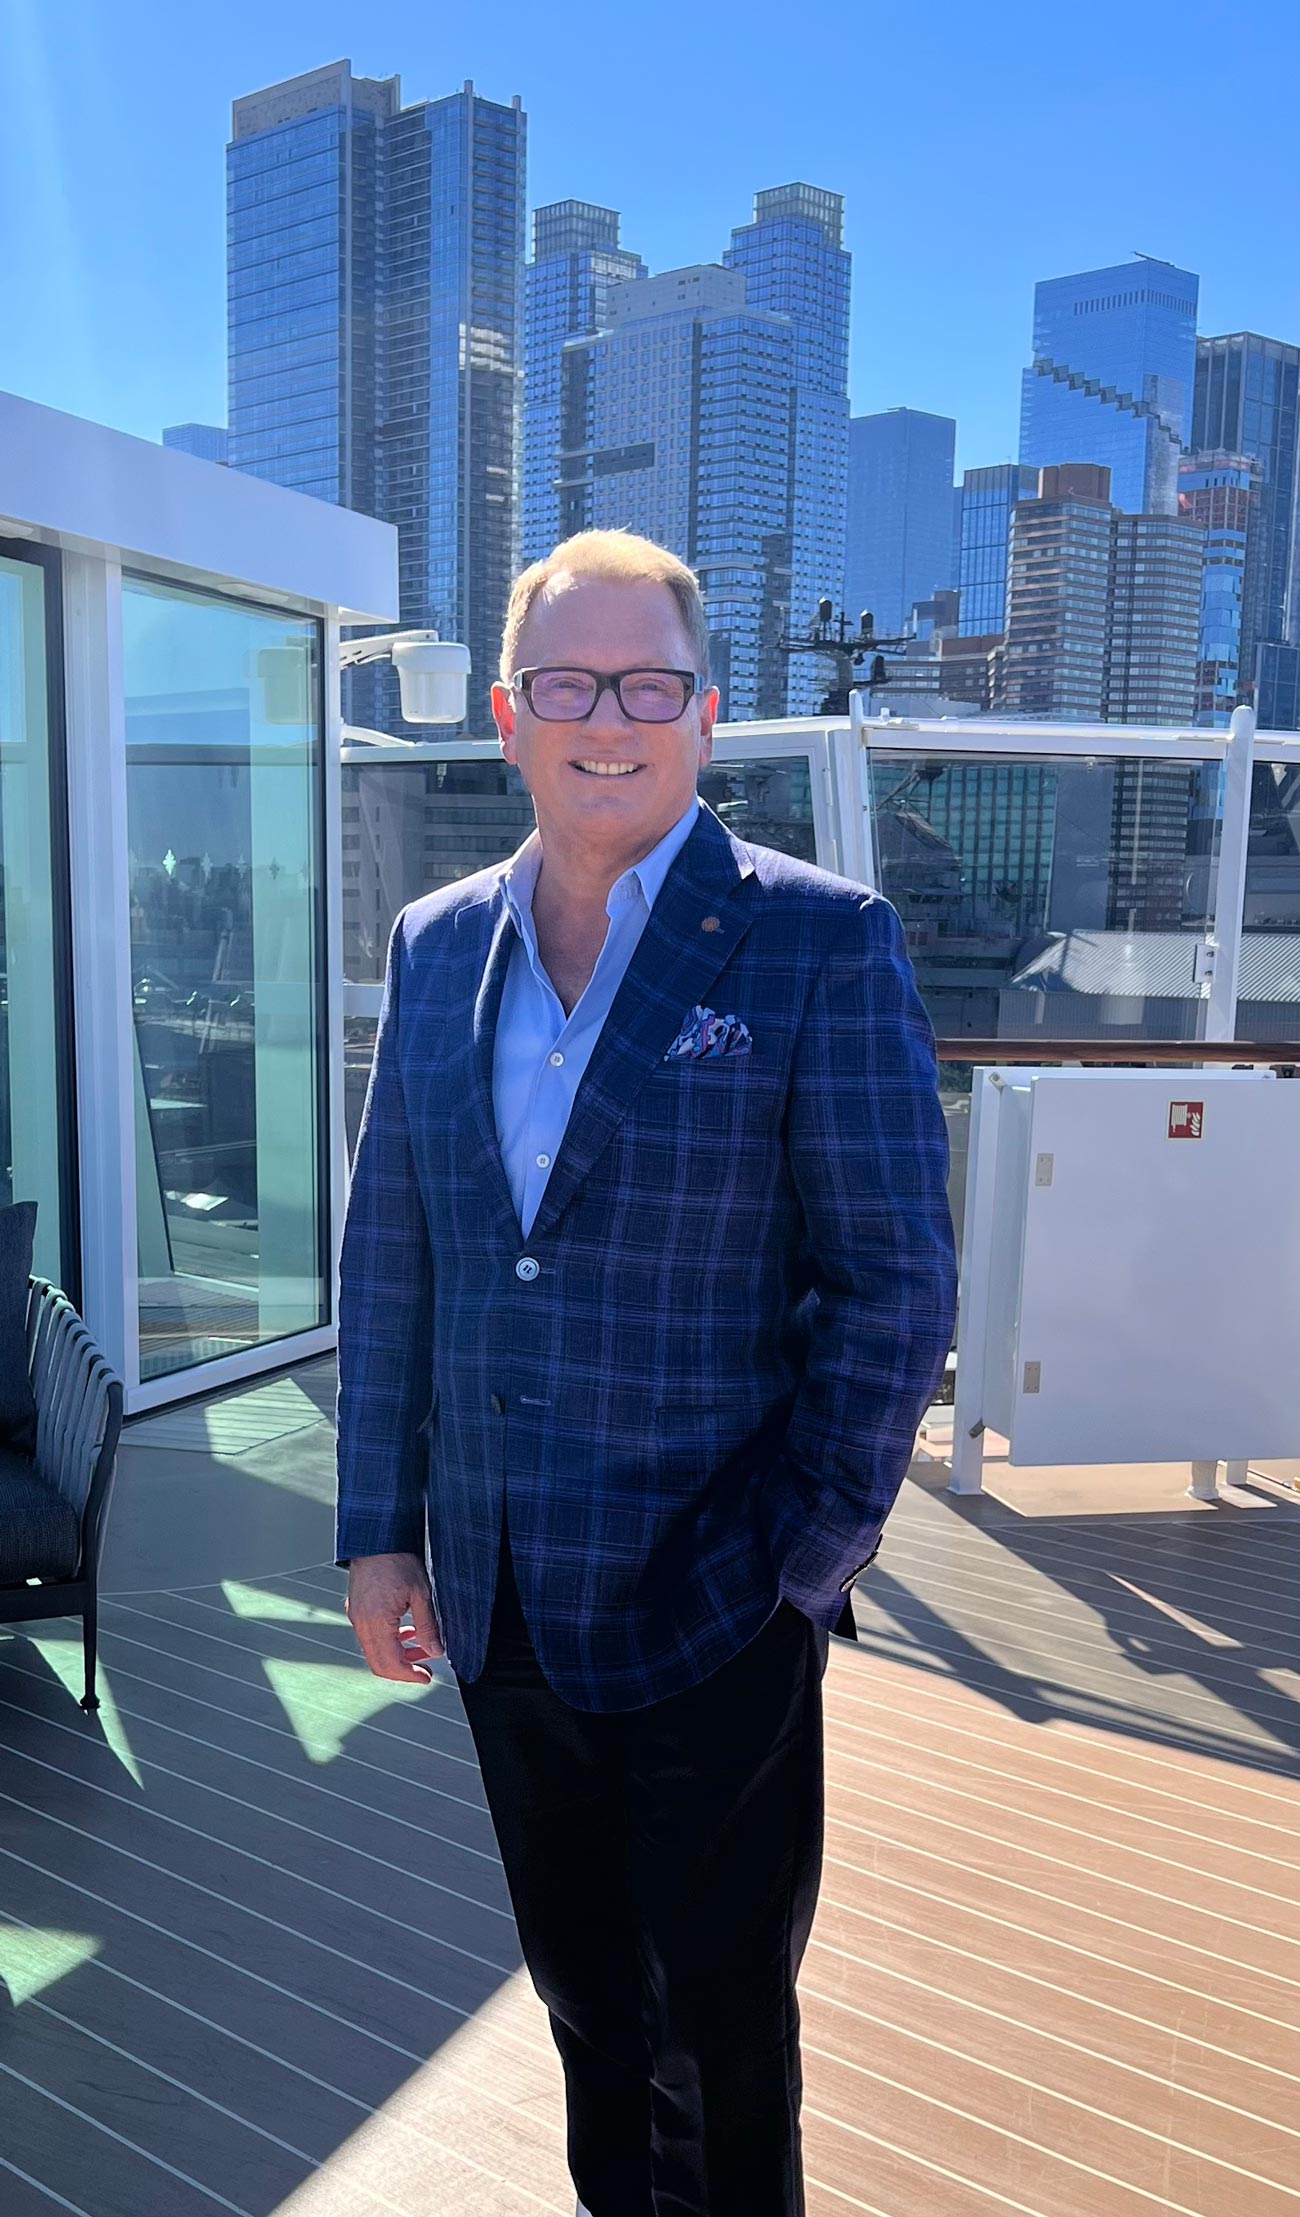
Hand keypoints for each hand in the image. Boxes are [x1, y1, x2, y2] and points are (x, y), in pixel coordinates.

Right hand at [346, 1552, 443, 1682]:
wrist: (377, 1538)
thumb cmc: (398, 1560)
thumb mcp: (421, 1593)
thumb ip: (428, 1626)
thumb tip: (436, 1651)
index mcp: (376, 1622)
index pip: (391, 1664)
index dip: (410, 1676)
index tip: (427, 1677)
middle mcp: (361, 1623)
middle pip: (379, 1664)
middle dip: (404, 1670)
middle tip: (425, 1669)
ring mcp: (356, 1617)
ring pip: (374, 1651)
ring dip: (398, 1655)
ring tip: (422, 1648)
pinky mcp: (356, 1609)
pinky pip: (370, 1637)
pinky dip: (388, 1642)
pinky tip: (407, 1632)